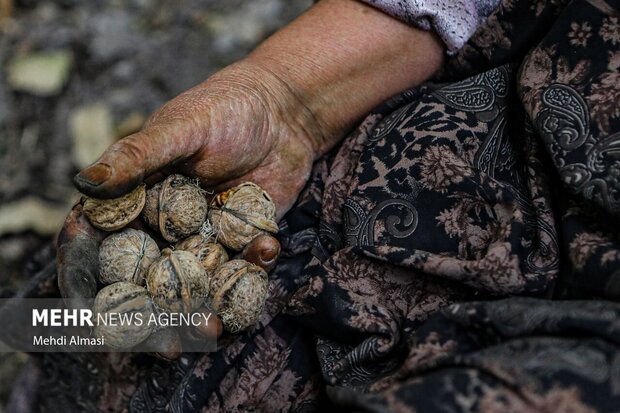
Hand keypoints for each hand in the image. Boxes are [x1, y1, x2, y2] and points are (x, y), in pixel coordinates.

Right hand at [56, 0, 444, 356]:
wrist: (282, 113)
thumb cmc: (224, 109)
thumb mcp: (179, 127)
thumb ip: (136, 156)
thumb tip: (84, 183)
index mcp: (135, 200)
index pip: (99, 243)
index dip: (86, 275)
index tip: (87, 309)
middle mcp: (164, 227)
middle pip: (144, 279)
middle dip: (148, 316)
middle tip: (160, 344)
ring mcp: (204, 238)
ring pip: (193, 286)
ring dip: (199, 313)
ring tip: (211, 330)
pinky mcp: (242, 242)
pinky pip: (242, 269)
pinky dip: (253, 269)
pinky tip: (266, 250)